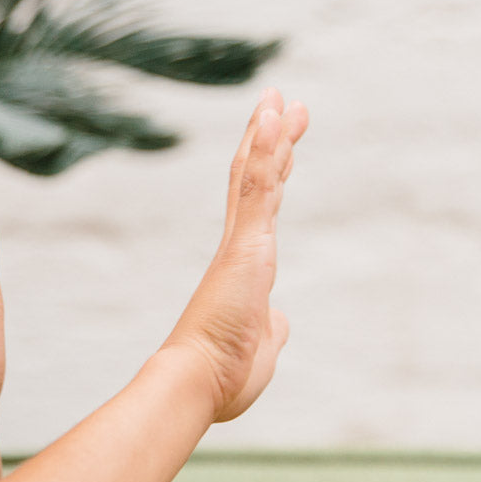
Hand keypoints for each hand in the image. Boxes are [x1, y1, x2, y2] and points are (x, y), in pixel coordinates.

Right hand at [162, 89, 307, 423]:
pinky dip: (264, 150)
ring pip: (256, 174)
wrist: (198, 383)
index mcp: (242, 269)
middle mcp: (239, 248)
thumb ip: (272, 326)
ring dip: (269, 133)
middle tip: (283, 103)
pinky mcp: (244, 245)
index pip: (258, 208)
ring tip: (280, 98)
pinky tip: (271, 117)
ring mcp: (241, 243)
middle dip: (271, 141)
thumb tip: (279, 319)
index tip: (282, 142)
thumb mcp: (263, 346)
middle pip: (255, 180)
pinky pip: (255, 186)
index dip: (270, 171)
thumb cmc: (224, 376)